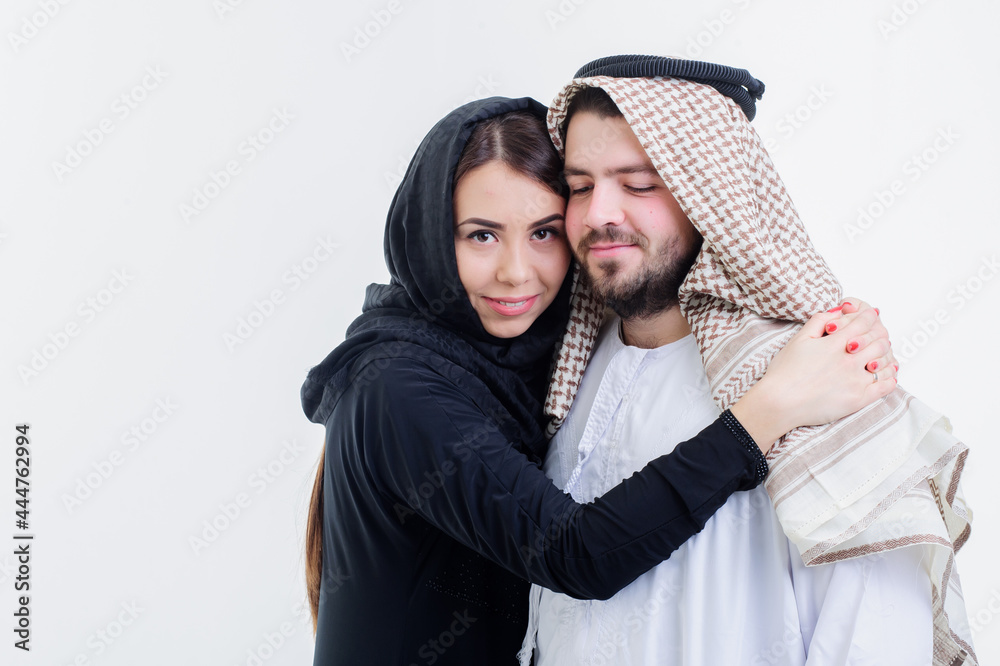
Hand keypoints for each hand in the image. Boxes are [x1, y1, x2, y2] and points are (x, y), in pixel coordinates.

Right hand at [731, 306, 896, 450]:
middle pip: (879, 340)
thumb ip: (819, 320)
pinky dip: (890, 377)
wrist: (779, 403)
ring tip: (879, 355)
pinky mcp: (859, 399)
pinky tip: (884, 374)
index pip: (864, 321)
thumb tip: (838, 310)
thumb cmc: (785, 372)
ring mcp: (856, 380)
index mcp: (835, 342)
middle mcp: (850, 360)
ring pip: (885, 362)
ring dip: (885, 355)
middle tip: (876, 336)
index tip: (870, 316)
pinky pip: (886, 386)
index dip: (869, 316)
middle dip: (879, 335)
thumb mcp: (798, 339)